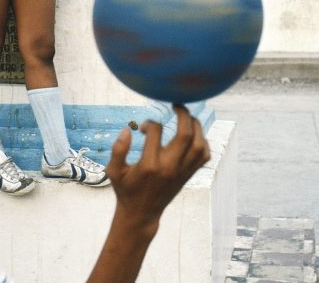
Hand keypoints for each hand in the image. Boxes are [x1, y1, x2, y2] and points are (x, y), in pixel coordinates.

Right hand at [106, 105, 210, 234]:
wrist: (141, 214)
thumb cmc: (126, 190)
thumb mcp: (114, 171)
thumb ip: (118, 150)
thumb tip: (128, 129)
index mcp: (149, 165)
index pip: (156, 131)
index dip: (150, 124)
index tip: (145, 128)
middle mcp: (169, 167)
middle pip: (185, 134)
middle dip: (183, 114)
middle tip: (177, 105)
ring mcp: (182, 171)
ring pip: (199, 144)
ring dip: (196, 126)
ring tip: (187, 117)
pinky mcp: (189, 175)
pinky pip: (204, 155)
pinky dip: (203, 141)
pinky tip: (193, 135)